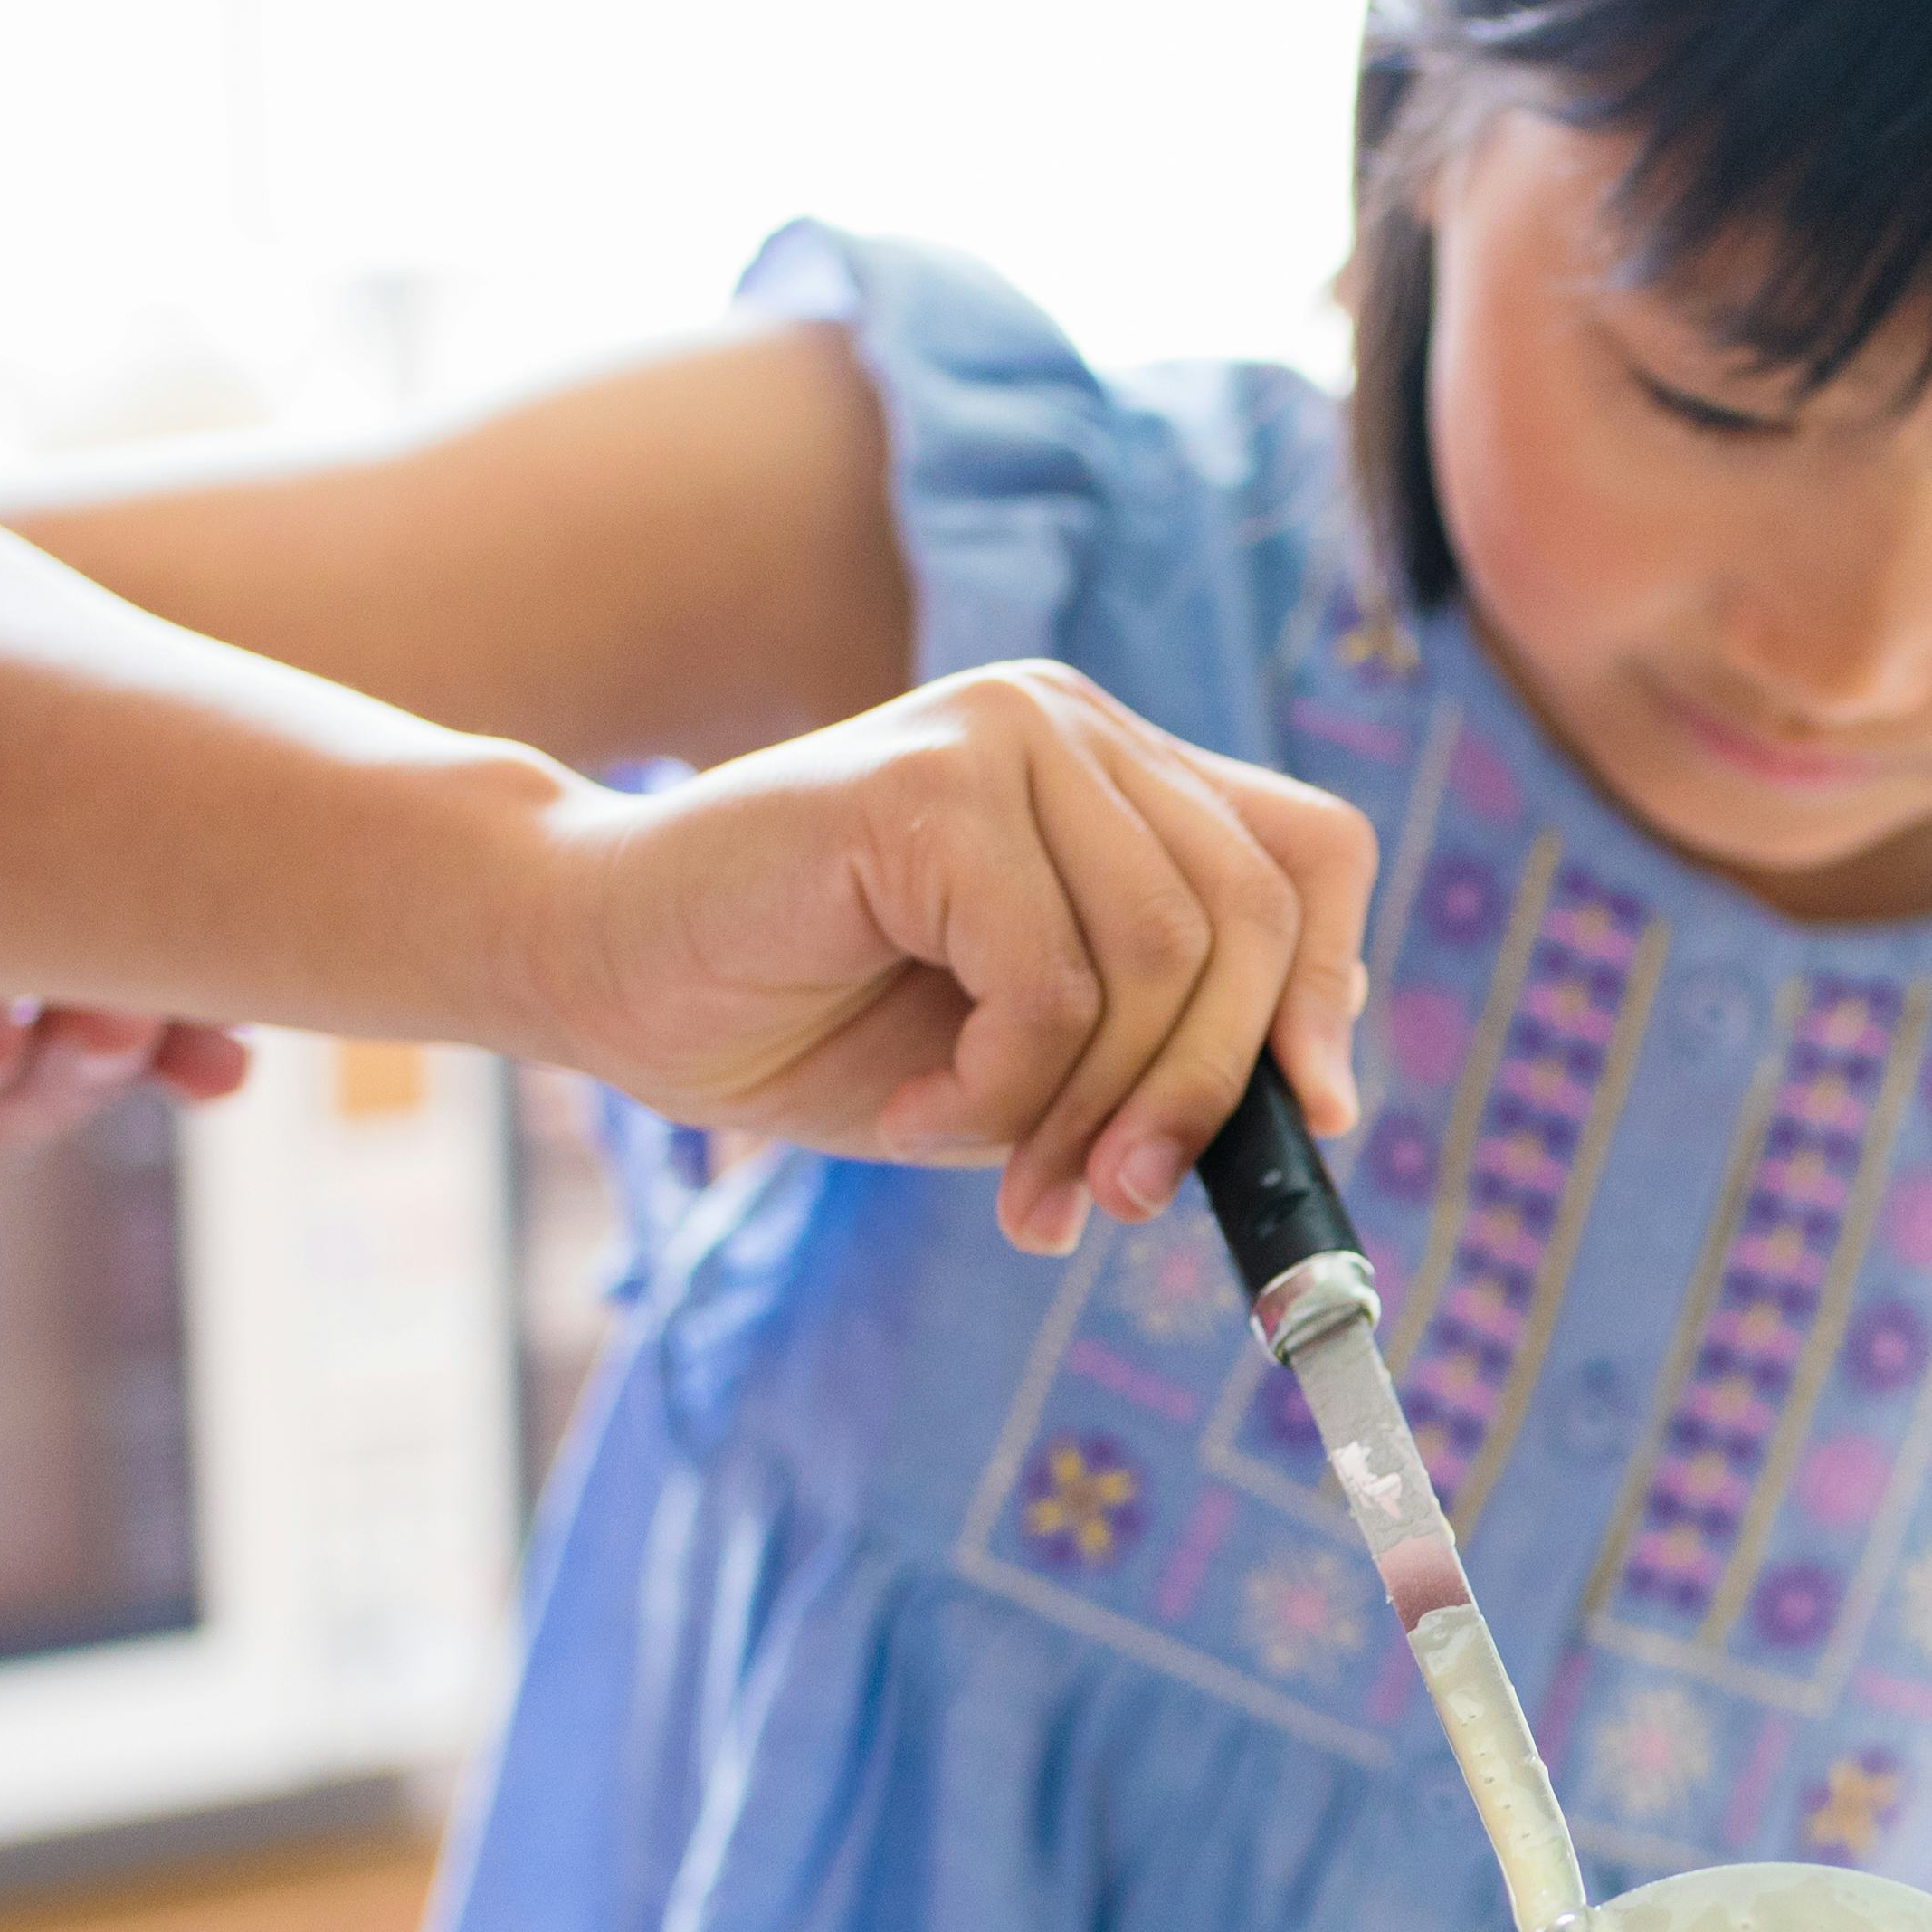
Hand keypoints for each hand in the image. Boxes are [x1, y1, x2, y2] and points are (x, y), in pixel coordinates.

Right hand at [539, 664, 1374, 1255]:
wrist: (602, 968)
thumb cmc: (809, 1019)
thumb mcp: (1025, 1056)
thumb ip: (1150, 1054)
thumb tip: (1306, 1115)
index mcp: (1117, 775)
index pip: (1309, 852)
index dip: (1329, 989)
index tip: (1308, 1122)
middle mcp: (1075, 727)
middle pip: (1252, 922)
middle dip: (1198, 1099)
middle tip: (1109, 1203)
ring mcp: (1003, 735)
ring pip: (1160, 959)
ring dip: (1088, 1112)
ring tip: (999, 1170)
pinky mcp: (928, 784)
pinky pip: (1049, 983)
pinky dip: (999, 1091)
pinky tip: (918, 1114)